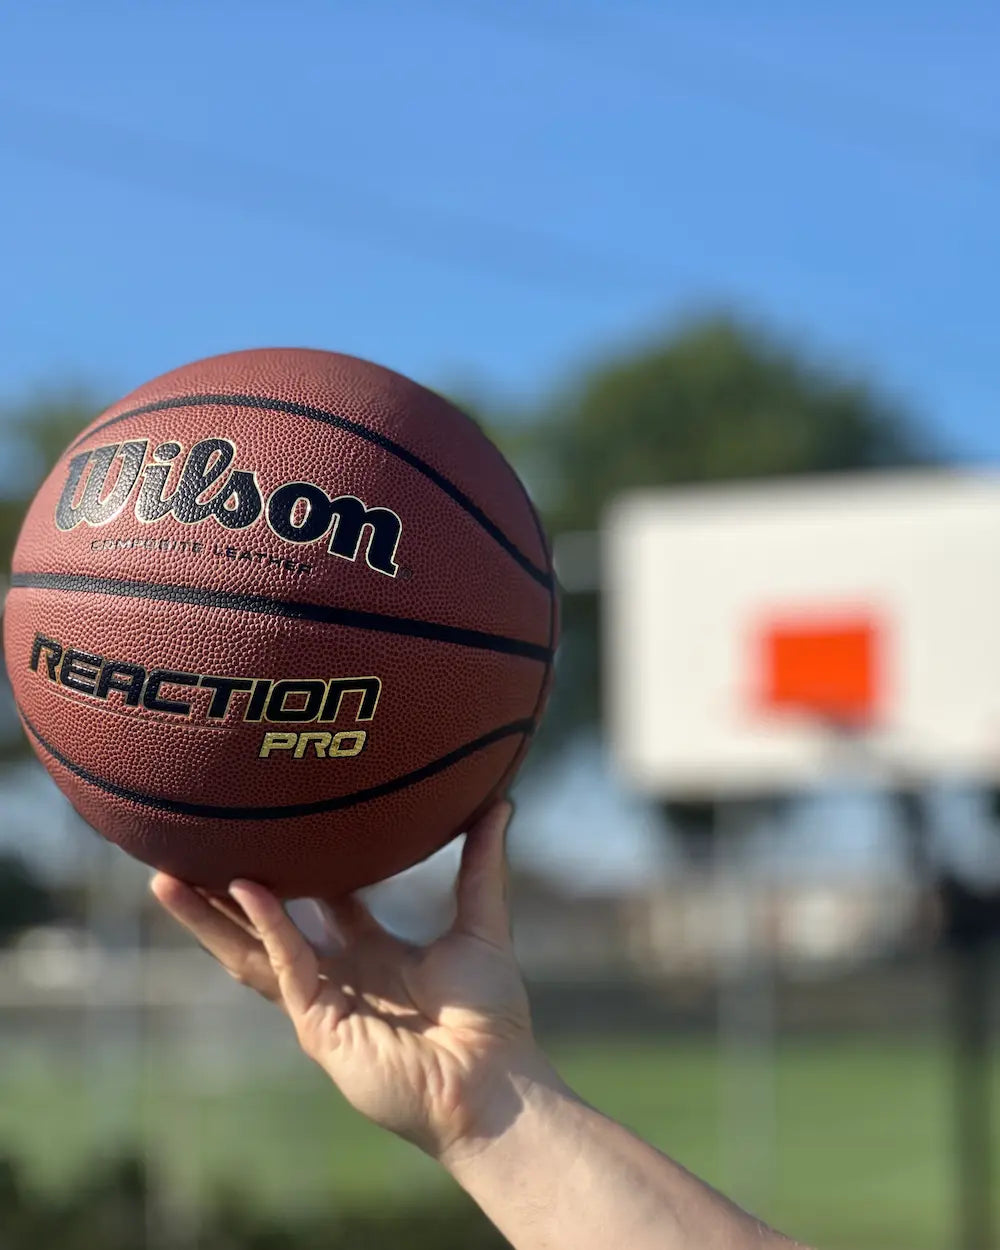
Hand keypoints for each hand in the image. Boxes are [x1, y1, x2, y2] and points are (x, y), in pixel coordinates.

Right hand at [151, 801, 547, 1160]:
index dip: (302, 865)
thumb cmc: (492, 1015)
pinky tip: (245, 887)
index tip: (279, 819)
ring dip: (210, 916)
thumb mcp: (482, 924)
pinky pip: (283, 966)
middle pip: (268, 926)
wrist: (493, 1081)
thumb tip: (501, 801)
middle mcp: (340, 975)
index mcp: (373, 954)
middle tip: (196, 846)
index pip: (325, 902)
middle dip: (227, 891)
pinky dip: (266, 926)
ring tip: (167, 876)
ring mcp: (322, 1001)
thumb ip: (481, 865)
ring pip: (251, 950)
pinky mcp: (316, 1025)